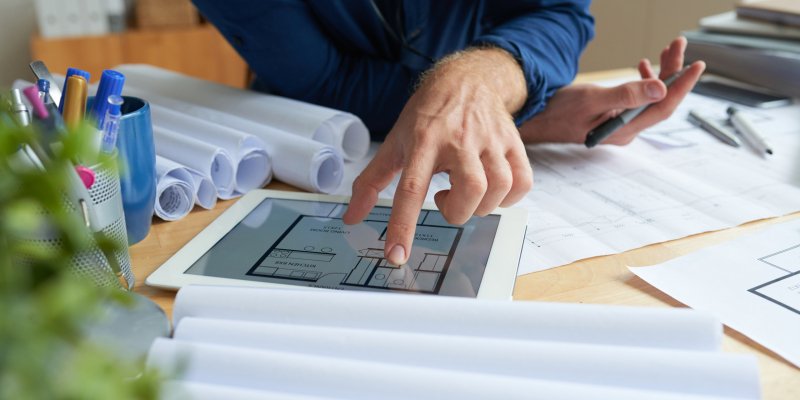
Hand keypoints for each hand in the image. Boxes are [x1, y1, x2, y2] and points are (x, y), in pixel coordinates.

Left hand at [342, 48, 532, 264]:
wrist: (466, 79)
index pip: (411, 189)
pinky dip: (509, 198)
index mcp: (423, 141)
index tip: (396, 255)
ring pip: (498, 188)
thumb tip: (351, 217)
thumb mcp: (394, 143)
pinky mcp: (513, 142)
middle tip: (445, 201)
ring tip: (465, 193)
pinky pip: (521, 182)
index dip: (403, 226)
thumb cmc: (427, 116)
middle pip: (469, 191)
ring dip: (481, 206)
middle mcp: (459, 140)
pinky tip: (491, 190)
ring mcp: (490, 140)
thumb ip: (371, 182)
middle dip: (456, 212)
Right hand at [520, 37, 704, 144]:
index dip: (682, 86)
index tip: (696, 66)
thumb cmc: (556, 112)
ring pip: (650, 97)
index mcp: (624, 129)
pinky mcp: (613, 116)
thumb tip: (659, 89)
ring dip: (660, 73)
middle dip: (672, 72)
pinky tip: (641, 66)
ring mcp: (620, 123)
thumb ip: (625, 95)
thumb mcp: (591, 99)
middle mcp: (626, 129)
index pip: (663, 107)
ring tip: (666, 50)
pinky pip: (638, 98)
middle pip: (659, 100)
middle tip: (678, 45)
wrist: (534, 121)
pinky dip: (644, 80)